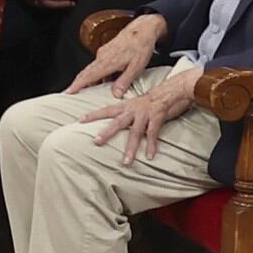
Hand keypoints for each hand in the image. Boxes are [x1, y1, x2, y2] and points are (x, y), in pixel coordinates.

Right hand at [67, 14, 161, 95]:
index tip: (69, 91)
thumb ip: (124, 81)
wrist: (142, 29)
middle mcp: (102, 56)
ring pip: (91, 68)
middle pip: (85, 72)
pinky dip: (95, 73)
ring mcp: (103, 53)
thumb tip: (116, 94)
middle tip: (70, 92)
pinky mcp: (106, 51)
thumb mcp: (136, 67)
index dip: (77, 85)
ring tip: (85, 89)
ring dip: (87, 79)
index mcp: (108, 62)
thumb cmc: (140, 46)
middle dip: (76, 83)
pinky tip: (102, 79)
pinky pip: (97, 64)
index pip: (88, 76)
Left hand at [81, 60, 202, 162]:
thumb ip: (126, 113)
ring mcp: (145, 114)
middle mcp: (133, 110)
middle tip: (96, 142)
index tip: (80, 120)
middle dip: (106, 132)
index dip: (93, 115)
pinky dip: (152, 146)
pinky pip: (153, 134)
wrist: (171, 90)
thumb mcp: (136, 104)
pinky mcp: (157, 118)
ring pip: (135, 133)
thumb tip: (117, 123)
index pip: (106, 110)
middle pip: (117, 122)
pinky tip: (150, 156)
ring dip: (131, 148)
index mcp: (126, 106)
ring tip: (126, 162)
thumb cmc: (153, 100)